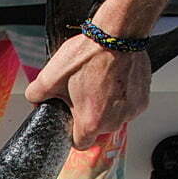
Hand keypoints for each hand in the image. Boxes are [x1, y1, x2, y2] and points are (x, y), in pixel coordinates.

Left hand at [23, 35, 150, 149]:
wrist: (118, 34)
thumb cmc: (89, 54)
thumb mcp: (50, 76)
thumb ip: (36, 95)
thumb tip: (35, 100)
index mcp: (91, 122)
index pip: (80, 144)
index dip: (73, 133)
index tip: (71, 120)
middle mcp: (114, 122)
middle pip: (97, 130)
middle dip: (89, 116)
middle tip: (82, 94)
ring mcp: (131, 111)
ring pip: (114, 118)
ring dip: (106, 107)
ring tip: (98, 84)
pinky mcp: (142, 100)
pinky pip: (127, 106)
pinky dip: (120, 97)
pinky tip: (113, 80)